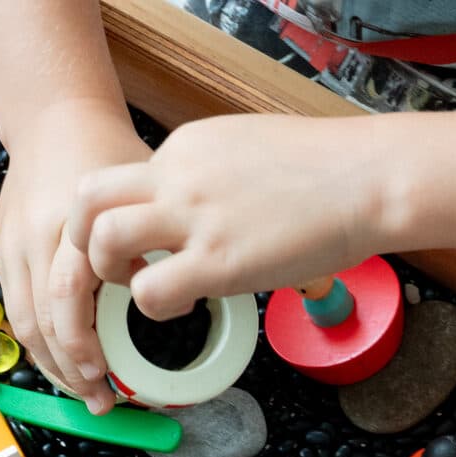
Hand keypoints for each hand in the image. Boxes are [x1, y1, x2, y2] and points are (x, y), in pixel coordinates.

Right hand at [0, 101, 150, 413]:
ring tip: (85, 395)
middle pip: (43, 321)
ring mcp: (13, 247)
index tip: (114, 374)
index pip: (70, 298)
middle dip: (71, 370)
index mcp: (71, 223)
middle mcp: (35, 238)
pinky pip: (15, 311)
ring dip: (52, 367)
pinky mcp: (2, 252)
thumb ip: (152, 240)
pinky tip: (63, 367)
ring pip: (23, 324)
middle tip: (103, 401)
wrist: (54, 118)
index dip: (86, 345)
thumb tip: (171, 295)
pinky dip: (38, 346)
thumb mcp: (141, 189)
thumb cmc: (109, 154)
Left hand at [66, 112, 390, 319]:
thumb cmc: (330, 169)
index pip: (123, 180)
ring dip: (111, 275)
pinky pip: (149, 293)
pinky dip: (155, 308)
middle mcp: (177, 176)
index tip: (150, 242)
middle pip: (86, 199)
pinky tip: (187, 306)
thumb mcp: (252, 148)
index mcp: (186, 147)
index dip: (125, 217)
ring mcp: (193, 218)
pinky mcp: (217, 262)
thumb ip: (214, 173)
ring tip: (146, 288)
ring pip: (102, 242)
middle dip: (86, 240)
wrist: (369, 178)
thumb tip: (207, 200)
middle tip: (118, 267)